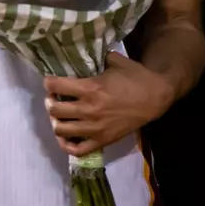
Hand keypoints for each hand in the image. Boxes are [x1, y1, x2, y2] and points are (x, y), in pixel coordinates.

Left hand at [44, 53, 173, 156]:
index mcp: (91, 88)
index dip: (49, 83)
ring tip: (59, 116)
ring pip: (61, 129)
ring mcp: (95, 128)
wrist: (155, 98)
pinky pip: (77, 150)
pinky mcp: (102, 140)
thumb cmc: (135, 77)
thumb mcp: (115, 61)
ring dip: (56, 121)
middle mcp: (89, 109)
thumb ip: (97, 59)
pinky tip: (66, 136)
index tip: (49, 82)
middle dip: (50, 102)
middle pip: (54, 109)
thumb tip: (83, 55)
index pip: (56, 86)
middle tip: (53, 98)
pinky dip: (66, 144)